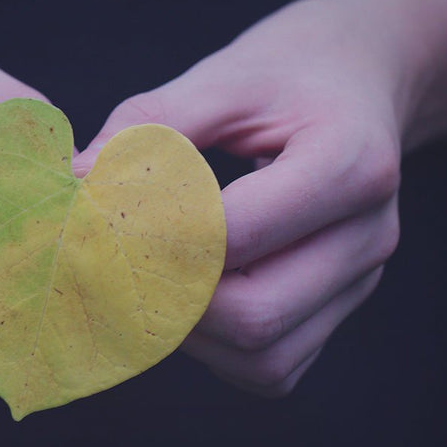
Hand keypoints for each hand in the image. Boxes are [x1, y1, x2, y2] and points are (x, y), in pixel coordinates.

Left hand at [73, 0, 402, 395]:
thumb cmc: (282, 80)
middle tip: (117, 264)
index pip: (238, 233)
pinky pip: (272, 367)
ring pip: (265, 357)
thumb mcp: (218, 80)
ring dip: (191, 335)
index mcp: (352, 165)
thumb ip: (148, 127)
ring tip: (153, 280)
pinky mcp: (338, 311)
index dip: (155, 238)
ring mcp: (359, 282)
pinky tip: (193, 300)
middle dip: (170, 300)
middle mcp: (369, 235)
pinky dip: (219, 350)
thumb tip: (77, 183)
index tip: (98, 225)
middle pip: (256, 315)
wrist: (350, 86)